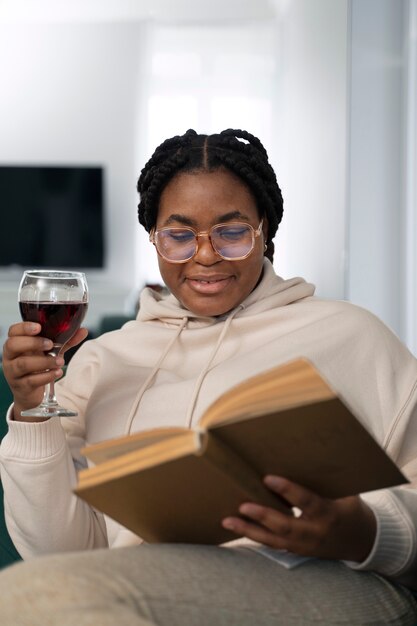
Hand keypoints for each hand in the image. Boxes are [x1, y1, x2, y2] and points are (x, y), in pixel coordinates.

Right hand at [2, 322, 87, 420]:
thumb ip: (65, 341)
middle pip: (13, 345)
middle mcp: (10, 357)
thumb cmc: (38, 366)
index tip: (39, 327)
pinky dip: (46, 376)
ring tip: (59, 361)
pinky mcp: (21, 386)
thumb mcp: (51, 352)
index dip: (23, 327)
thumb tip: (83, 330)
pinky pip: (31, 380)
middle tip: (51, 345)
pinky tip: (57, 373)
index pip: (13, 331)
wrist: (31, 393)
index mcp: (16, 344)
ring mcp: (13, 372)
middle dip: (33, 343)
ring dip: (44, 362)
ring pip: (23, 364)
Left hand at [222, 476, 376, 562]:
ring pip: (274, 540)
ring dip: (250, 531)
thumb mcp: (344, 492)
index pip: (306, 502)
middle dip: (262, 516)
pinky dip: (255, 536)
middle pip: (286, 526)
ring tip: (228, 520)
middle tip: (242, 505)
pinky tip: (237, 528)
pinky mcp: (297, 551)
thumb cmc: (350, 507)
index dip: (288, 490)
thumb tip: (303, 452)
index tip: (268, 478)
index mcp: (329, 513)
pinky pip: (274, 545)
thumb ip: (324, 479)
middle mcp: (315, 533)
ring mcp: (305, 546)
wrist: (362, 541)